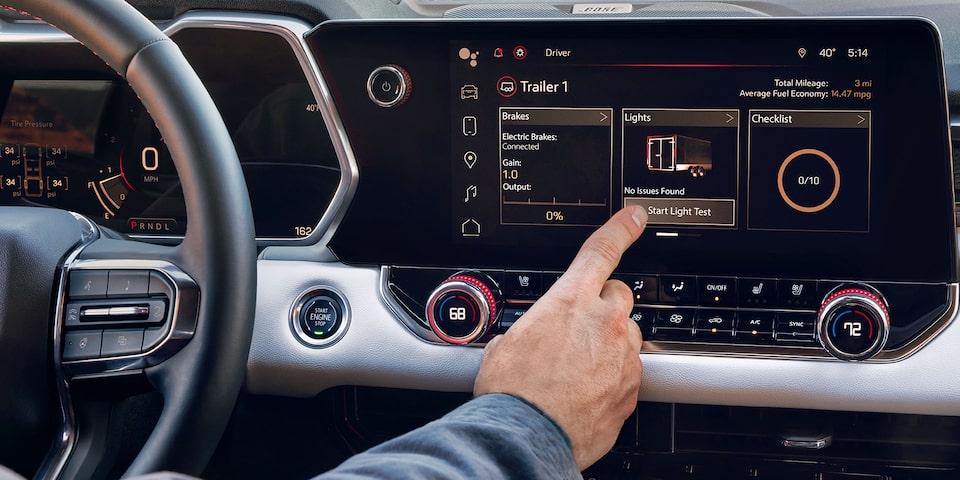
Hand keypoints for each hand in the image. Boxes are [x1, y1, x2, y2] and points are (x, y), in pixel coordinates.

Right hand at [474, 206, 646, 469]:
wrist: (527, 436)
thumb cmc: (511, 393)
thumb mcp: (504, 345)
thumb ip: (526, 329)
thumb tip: (520, 339)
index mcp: (571, 299)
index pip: (603, 250)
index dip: (622, 228)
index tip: (635, 217)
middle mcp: (605, 322)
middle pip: (619, 296)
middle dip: (603, 307)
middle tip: (577, 331)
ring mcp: (624, 356)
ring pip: (627, 337)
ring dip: (609, 345)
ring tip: (577, 370)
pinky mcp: (632, 389)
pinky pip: (629, 372)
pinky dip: (613, 378)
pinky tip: (587, 392)